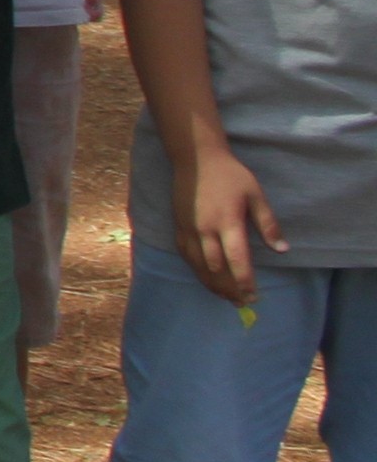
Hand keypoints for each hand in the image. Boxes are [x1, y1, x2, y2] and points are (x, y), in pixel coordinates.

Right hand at [172, 135, 285, 304]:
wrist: (195, 159)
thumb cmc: (231, 176)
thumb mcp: (256, 195)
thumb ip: (268, 224)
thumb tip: (282, 250)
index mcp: (227, 222)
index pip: (237, 259)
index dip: (245, 281)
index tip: (254, 296)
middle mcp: (205, 230)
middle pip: (216, 268)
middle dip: (230, 288)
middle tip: (243, 302)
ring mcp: (189, 230)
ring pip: (199, 266)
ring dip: (213, 284)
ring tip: (226, 297)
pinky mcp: (178, 227)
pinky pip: (186, 256)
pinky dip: (197, 271)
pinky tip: (206, 278)